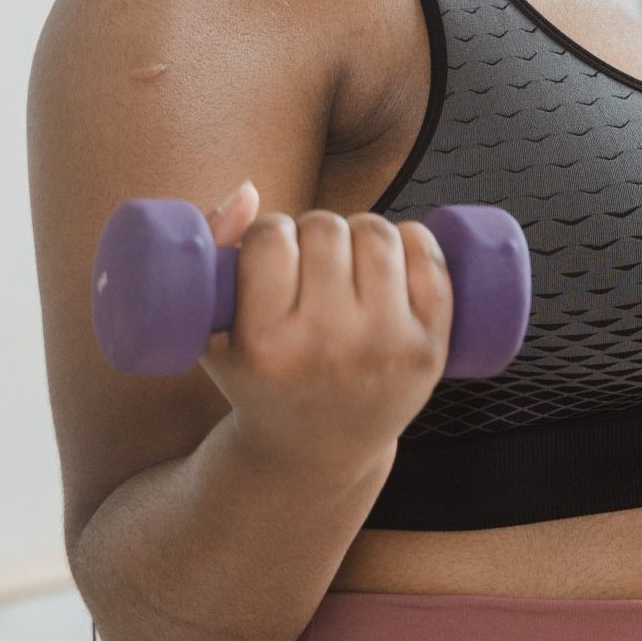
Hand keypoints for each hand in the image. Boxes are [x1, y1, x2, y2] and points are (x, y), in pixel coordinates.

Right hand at [197, 180, 455, 483]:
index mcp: (266, 345)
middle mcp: (328, 346)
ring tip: (349, 258)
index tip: (271, 251)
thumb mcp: (213, 335)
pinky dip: (414, 240)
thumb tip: (248, 189)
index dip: (269, 232)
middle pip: (325, 228)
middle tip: (311, 260)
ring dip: (360, 230)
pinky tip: (396, 255)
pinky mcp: (430, 348)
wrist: (317, 451)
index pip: (270, 238)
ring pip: (377, 232)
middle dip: (315, 231)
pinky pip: (429, 256)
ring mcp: (385, 347)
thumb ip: (211, 252)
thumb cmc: (259, 379)